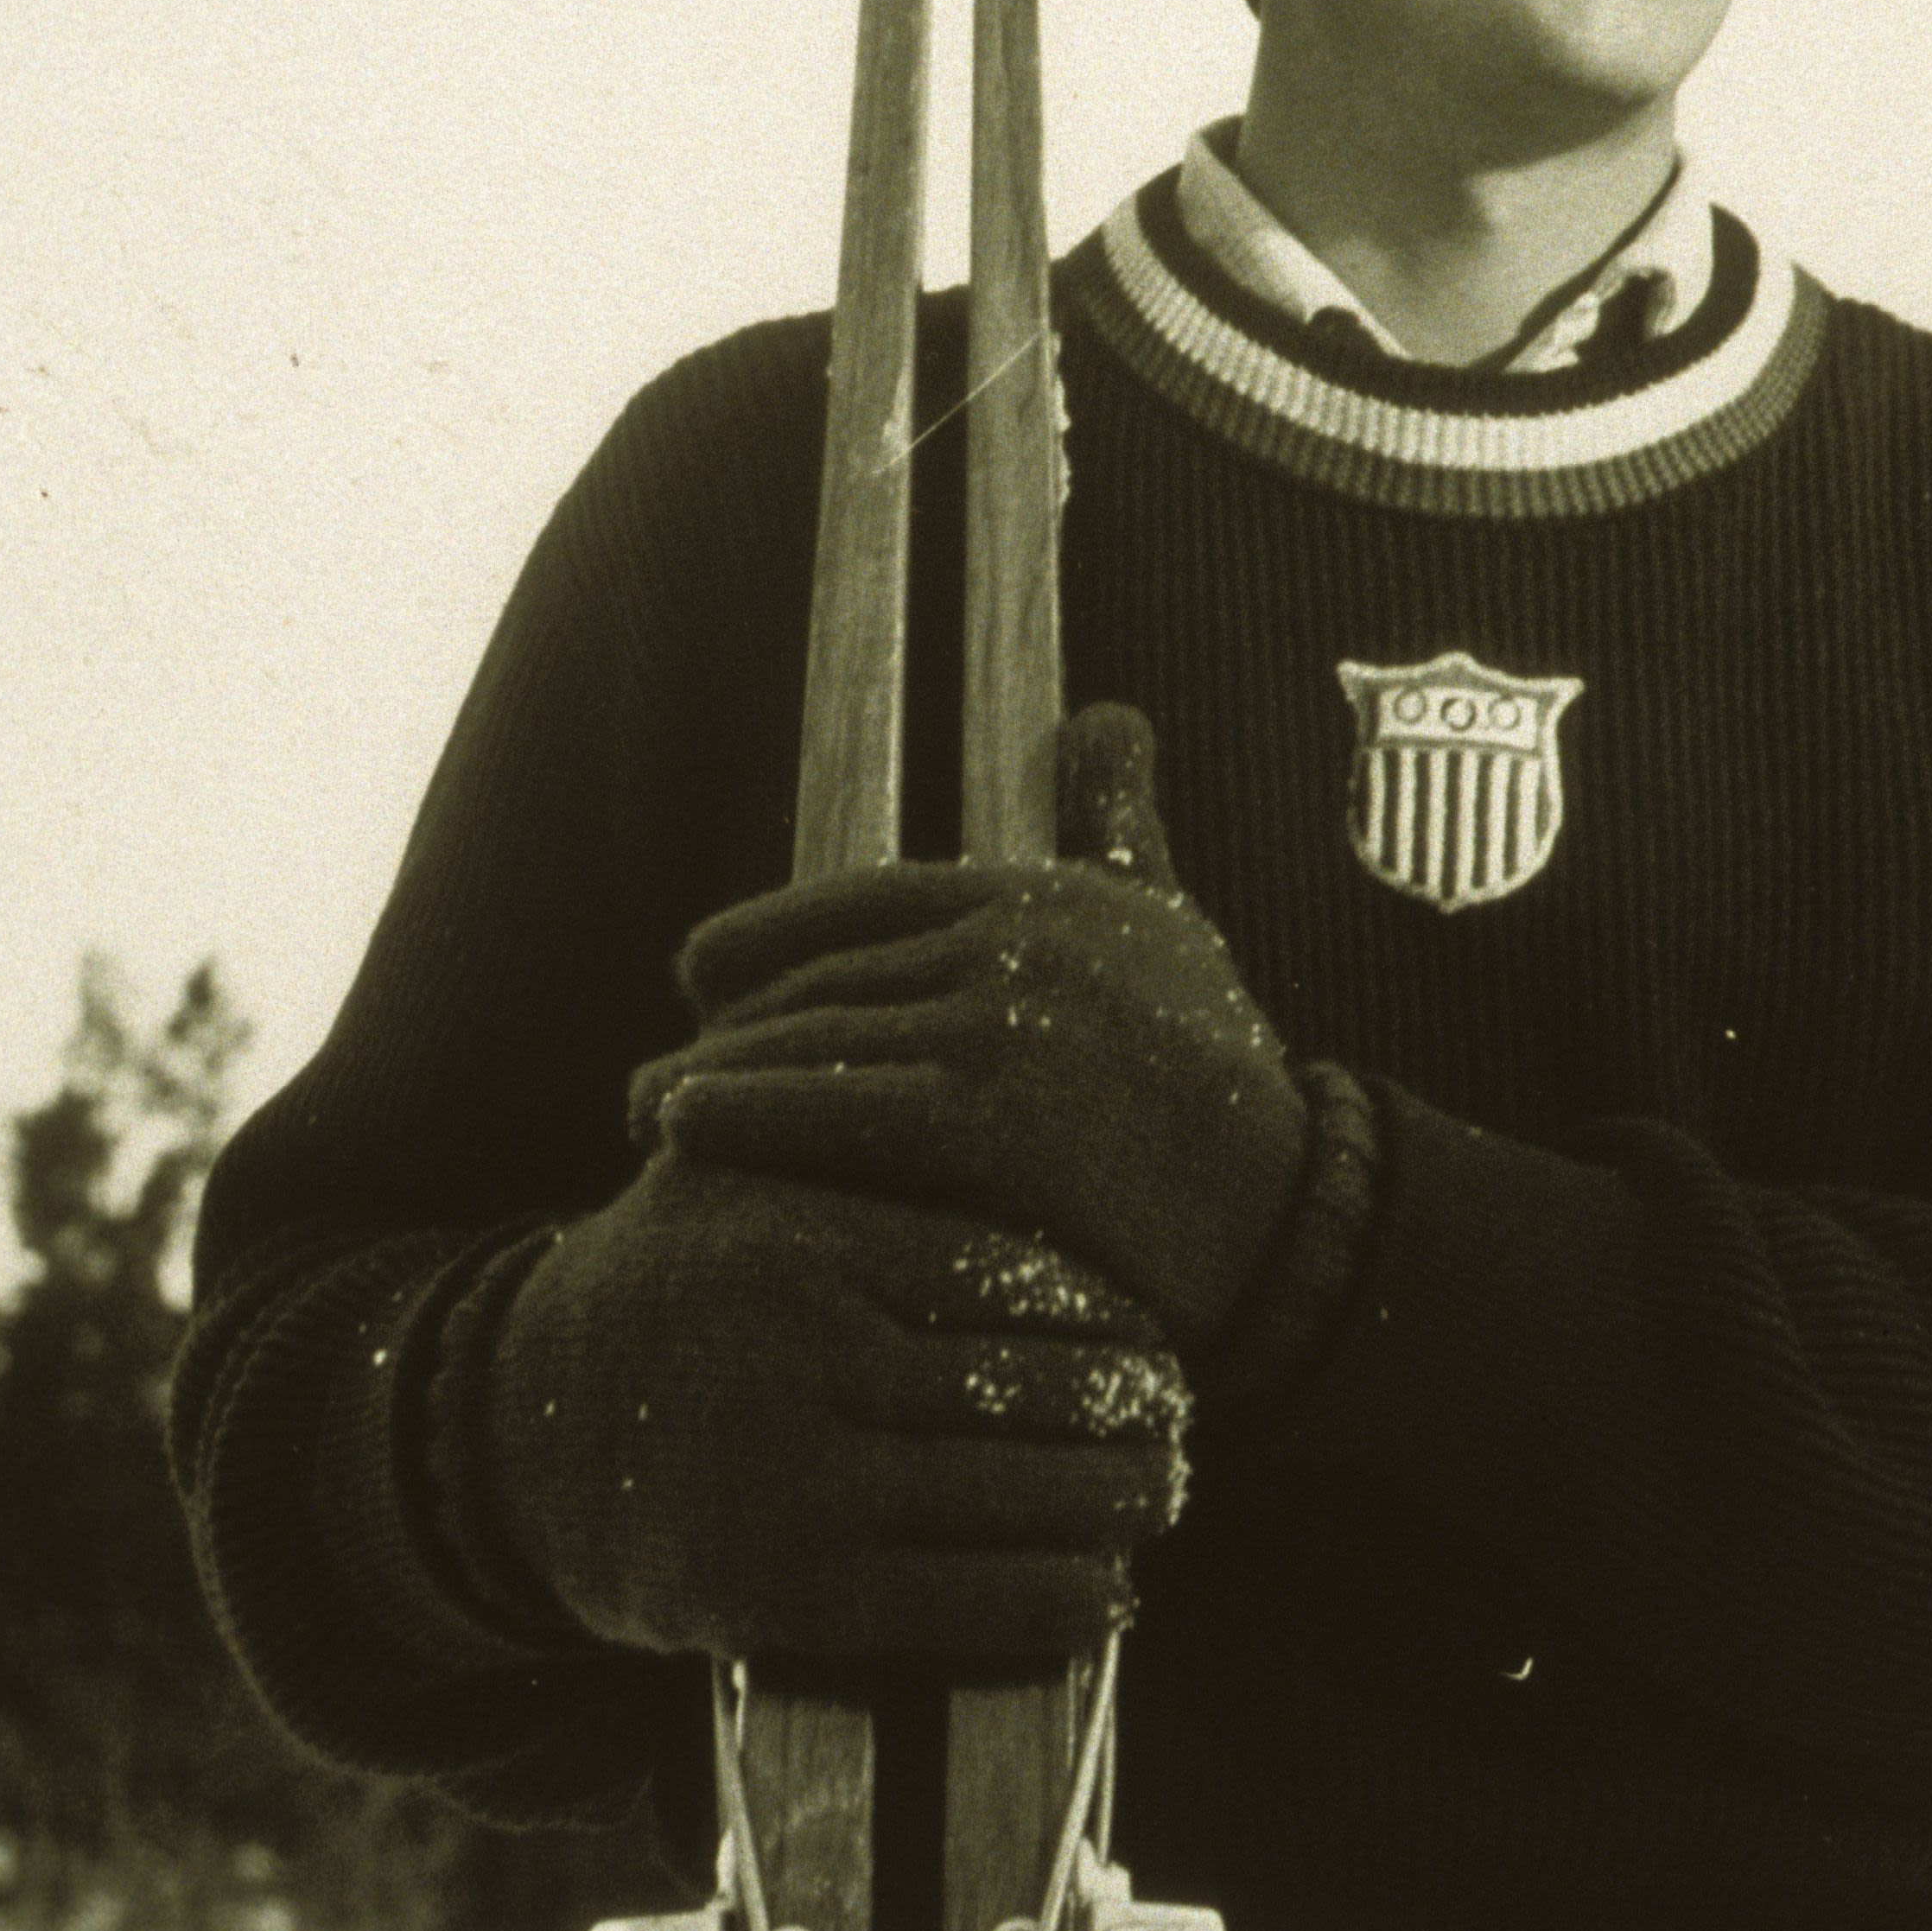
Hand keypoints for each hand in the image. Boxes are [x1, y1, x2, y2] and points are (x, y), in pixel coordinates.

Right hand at [480, 1141, 1186, 1670]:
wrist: (520, 1431)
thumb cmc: (668, 1282)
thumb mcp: (737, 1172)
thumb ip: (851, 1136)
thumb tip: (1000, 1072)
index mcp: (807, 1235)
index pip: (1008, 1274)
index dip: (1106, 1313)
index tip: (1156, 1328)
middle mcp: (806, 1353)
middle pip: (1030, 1387)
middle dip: (1133, 1413)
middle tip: (1184, 1417)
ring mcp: (798, 1480)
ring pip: (1014, 1497)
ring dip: (1116, 1508)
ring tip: (1163, 1493)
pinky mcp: (789, 1595)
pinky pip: (965, 1604)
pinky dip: (1057, 1602)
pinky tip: (1110, 1590)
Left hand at [662, 705, 1310, 1362]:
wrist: (1290, 1214)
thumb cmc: (1222, 1081)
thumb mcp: (1172, 923)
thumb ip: (1118, 823)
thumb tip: (1104, 716)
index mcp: (1042, 893)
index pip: (864, 899)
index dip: (766, 935)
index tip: (696, 973)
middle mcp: (1013, 938)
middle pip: (824, 975)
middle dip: (727, 1027)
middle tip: (650, 1076)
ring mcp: (999, 1022)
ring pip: (814, 1041)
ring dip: (709, 1078)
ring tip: (641, 1112)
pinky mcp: (988, 1116)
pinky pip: (832, 1108)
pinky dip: (744, 1116)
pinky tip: (682, 1132)